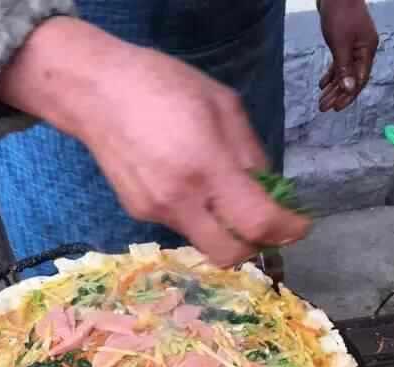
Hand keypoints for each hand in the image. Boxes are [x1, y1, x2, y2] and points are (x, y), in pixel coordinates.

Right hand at [0, 18, 309, 266]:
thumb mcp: (223, 104)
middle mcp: (180, 198)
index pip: (257, 221)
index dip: (286, 230)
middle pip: (229, 255)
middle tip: (264, 224)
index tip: (298, 225)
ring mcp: (157, 212)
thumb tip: (269, 189)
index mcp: (206, 165)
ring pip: (205, 240)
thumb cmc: (163, 85)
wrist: (95, 93)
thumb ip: (251, 153)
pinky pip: (182, 225)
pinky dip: (197, 213)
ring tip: (221, 190)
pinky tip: (185, 180)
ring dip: (224, 227)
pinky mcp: (140, 214)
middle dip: (254, 246)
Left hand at [318, 0, 378, 111]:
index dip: (348, 96)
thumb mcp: (340, 44)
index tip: (335, 108)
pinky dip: (331, 74)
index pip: (360, 79)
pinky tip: (322, 84)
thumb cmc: (339, 14)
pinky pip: (339, 63)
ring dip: (333, 87)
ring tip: (321, 101)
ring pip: (344, 72)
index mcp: (367, 50)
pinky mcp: (344, 41)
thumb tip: (349, 90)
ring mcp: (354, 45)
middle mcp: (363, 49)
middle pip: (351, 78)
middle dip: (337, 94)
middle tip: (322, 108)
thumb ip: (344, 68)